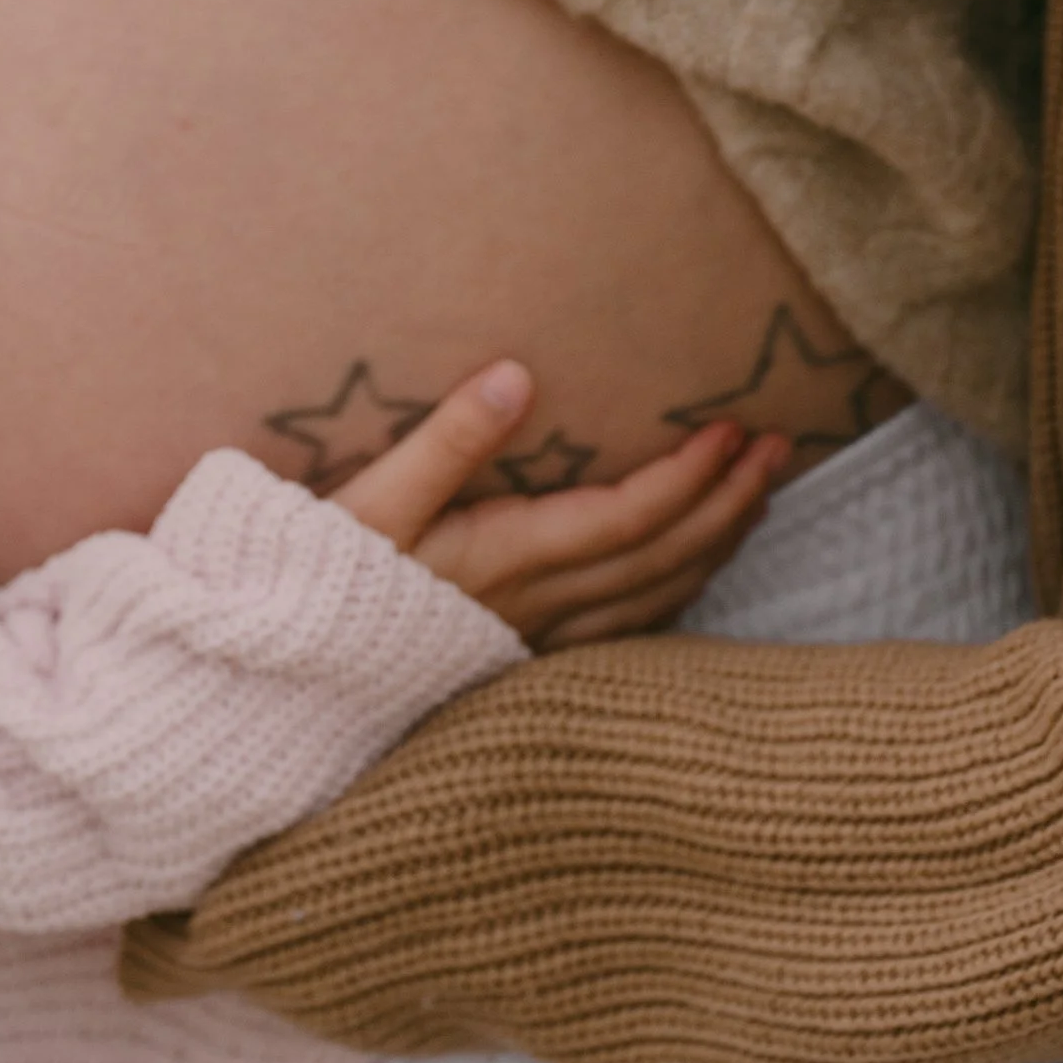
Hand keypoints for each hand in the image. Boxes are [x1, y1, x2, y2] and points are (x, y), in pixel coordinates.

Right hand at [333, 364, 785, 648]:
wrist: (281, 688)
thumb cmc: (317, 581)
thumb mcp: (371, 500)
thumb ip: (448, 439)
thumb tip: (519, 374)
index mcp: (508, 559)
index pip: (631, 518)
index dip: (692, 475)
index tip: (735, 428)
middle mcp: (537, 606)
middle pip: (662, 558)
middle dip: (729, 502)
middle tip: (781, 448)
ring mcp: (536, 641)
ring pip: (655, 598)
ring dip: (715, 544)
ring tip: (760, 495)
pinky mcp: (523, 659)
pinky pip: (628, 629)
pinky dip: (677, 590)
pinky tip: (695, 568)